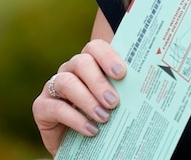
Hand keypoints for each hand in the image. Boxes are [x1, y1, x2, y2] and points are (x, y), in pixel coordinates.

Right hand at [31, 39, 125, 155]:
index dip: (107, 57)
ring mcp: (53, 86)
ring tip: (104, 117)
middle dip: (98, 81)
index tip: (121, 73)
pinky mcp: (41, 107)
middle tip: (114, 101)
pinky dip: (75, 119)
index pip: (95, 47)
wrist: (80, 143)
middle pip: (81, 62)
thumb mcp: (114, 100)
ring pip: (66, 82)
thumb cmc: (103, 115)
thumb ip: (125, 89)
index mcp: (90, 62)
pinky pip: (55, 107)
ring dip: (87, 100)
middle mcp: (70, 70)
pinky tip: (91, 129)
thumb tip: (148, 85)